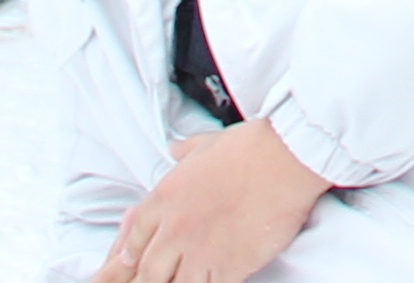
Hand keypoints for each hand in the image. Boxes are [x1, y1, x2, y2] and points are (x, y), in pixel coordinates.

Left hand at [95, 115, 331, 282]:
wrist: (283, 158)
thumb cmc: (249, 147)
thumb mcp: (206, 144)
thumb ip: (185, 151)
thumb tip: (174, 147)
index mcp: (165, 198)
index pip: (133, 239)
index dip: (129, 257)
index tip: (131, 264)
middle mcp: (175, 229)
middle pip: (147, 272)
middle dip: (149, 278)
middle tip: (158, 277)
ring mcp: (200, 252)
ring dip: (181, 282)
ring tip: (190, 277)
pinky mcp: (228, 267)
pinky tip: (217, 280)